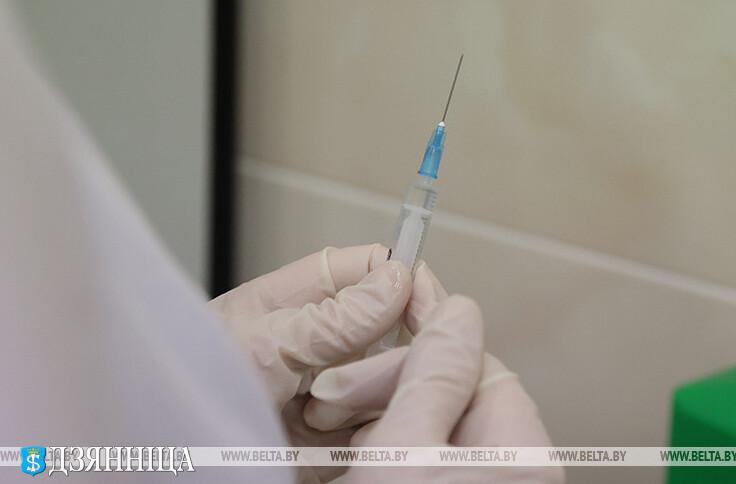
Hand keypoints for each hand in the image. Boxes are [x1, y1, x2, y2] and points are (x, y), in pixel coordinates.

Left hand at [208, 244, 411, 481]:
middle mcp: (328, 338)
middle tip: (341, 379)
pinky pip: (380, 424)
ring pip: (395, 380)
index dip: (406, 280)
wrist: (172, 449)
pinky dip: (366, 434)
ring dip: (365, 399)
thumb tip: (398, 280)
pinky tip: (330, 440)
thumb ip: (335, 317)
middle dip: (381, 356)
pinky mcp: (340, 432)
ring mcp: (337, 386)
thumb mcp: (265, 342)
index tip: (425, 306)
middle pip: (397, 330)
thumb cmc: (192, 382)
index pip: (376, 268)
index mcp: (305, 296)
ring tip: (313, 414)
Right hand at [305, 262, 564, 483]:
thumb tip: (458, 311)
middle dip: (385, 384)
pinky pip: (418, 452)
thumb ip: (433, 379)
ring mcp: (477, 478)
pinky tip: (350, 452)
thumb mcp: (404, 450)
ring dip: (376, 415)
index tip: (394, 301)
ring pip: (428, 423)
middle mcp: (506, 467)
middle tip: (333, 391)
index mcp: (517, 454)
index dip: (425, 338)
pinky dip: (382, 444)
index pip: (477, 366)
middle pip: (450, 393)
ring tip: (331, 423)